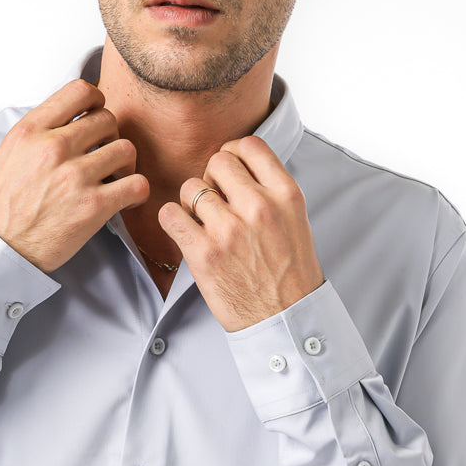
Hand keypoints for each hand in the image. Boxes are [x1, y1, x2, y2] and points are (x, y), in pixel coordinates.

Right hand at [0, 79, 147, 272]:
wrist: (0, 244)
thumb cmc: (6, 200)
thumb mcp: (13, 149)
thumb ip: (43, 127)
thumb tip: (75, 113)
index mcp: (33, 129)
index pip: (80, 90)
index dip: (96, 100)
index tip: (96, 116)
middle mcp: (54, 147)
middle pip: (108, 120)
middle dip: (110, 137)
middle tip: (103, 156)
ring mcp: (75, 176)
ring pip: (126, 149)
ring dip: (125, 164)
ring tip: (114, 178)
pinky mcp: (93, 206)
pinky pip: (137, 184)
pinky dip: (137, 191)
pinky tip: (125, 199)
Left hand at [157, 136, 323, 331]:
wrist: (285, 320)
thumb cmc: (290, 273)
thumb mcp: (295, 221)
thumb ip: (270, 191)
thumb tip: (238, 168)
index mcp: (286, 195)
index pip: (250, 145)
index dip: (233, 153)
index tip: (229, 172)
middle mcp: (258, 206)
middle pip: (217, 162)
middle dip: (211, 179)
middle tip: (216, 203)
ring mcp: (229, 229)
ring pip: (190, 188)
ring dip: (191, 203)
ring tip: (202, 224)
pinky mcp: (204, 253)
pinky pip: (169, 214)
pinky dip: (172, 220)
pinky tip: (184, 232)